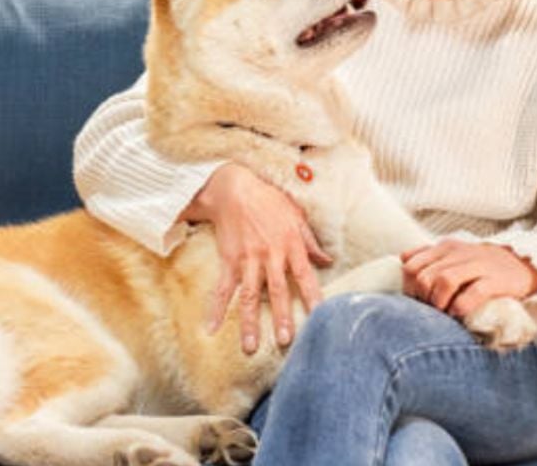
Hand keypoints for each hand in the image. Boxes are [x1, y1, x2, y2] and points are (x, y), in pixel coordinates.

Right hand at [183, 162, 331, 353]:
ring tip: (250, 347)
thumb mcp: (296, 216)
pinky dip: (215, 308)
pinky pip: (221, 288)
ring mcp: (247, 260)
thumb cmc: (269, 200)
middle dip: (280, 317)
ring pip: (249, 295)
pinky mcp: (228, 260)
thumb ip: (310, 241)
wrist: (234, 189)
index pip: (305, 276)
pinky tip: (210, 327)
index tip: (320, 317)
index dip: (313, 296)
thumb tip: (326, 261)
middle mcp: (269, 255)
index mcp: (290, 244)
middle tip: (285, 341)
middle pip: (276, 291)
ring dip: (249, 322)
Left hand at [400, 239, 536, 318]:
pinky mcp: (496, 280)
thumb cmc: (482, 265)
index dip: (408, 286)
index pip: (411, 264)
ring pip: (444, 280)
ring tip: (444, 312)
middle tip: (431, 309)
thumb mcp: (454, 254)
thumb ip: (428, 255)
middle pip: (425, 275)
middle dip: (422, 297)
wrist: (523, 264)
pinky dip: (461, 306)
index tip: (417, 300)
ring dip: (439, 301)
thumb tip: (402, 258)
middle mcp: (459, 253)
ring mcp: (478, 265)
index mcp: (445, 247)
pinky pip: (473, 293)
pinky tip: (458, 314)